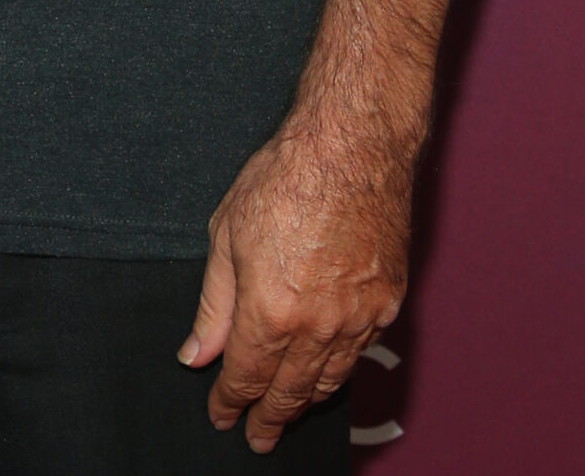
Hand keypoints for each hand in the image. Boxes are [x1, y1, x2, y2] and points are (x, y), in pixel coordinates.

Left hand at [180, 120, 409, 452]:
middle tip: (256, 436)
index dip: (230, 401)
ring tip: (286, 412)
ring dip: (304, 402)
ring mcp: (358, 319)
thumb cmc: (283, 178)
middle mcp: (317, 327)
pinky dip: (339, 370)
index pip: (246, 377)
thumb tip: (197, 353)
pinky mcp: (388, 304)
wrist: (351, 148)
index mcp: (270, 311)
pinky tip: (326, 373)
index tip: (221, 415)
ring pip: (328, 381)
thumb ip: (213, 305)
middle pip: (289, 391)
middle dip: (269, 417)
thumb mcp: (225, 235)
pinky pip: (359, 353)